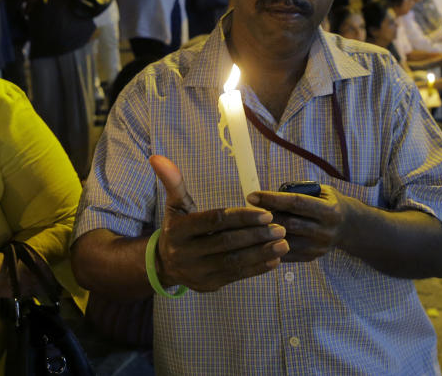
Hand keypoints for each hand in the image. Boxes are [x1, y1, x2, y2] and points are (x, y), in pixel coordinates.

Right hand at [149, 155, 287, 291]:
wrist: (165, 265)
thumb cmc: (177, 228)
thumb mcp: (174, 206)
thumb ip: (173, 182)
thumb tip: (158, 157)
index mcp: (179, 230)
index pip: (214, 222)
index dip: (241, 217)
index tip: (267, 213)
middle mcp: (186, 253)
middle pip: (226, 242)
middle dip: (256, 235)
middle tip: (280, 228)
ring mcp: (197, 272)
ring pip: (234, 262)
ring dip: (261, 253)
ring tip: (283, 244)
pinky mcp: (209, 285)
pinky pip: (236, 276)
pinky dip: (257, 268)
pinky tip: (274, 260)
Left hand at [247, 186, 351, 262]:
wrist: (349, 227)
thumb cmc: (328, 202)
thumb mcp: (321, 191)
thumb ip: (299, 191)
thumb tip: (268, 194)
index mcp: (329, 211)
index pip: (296, 203)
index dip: (272, 199)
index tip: (252, 196)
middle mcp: (326, 231)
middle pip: (289, 224)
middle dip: (264, 217)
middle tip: (245, 210)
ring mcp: (319, 247)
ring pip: (285, 240)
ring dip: (264, 233)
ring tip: (247, 225)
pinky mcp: (312, 257)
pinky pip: (286, 253)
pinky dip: (270, 246)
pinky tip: (255, 239)